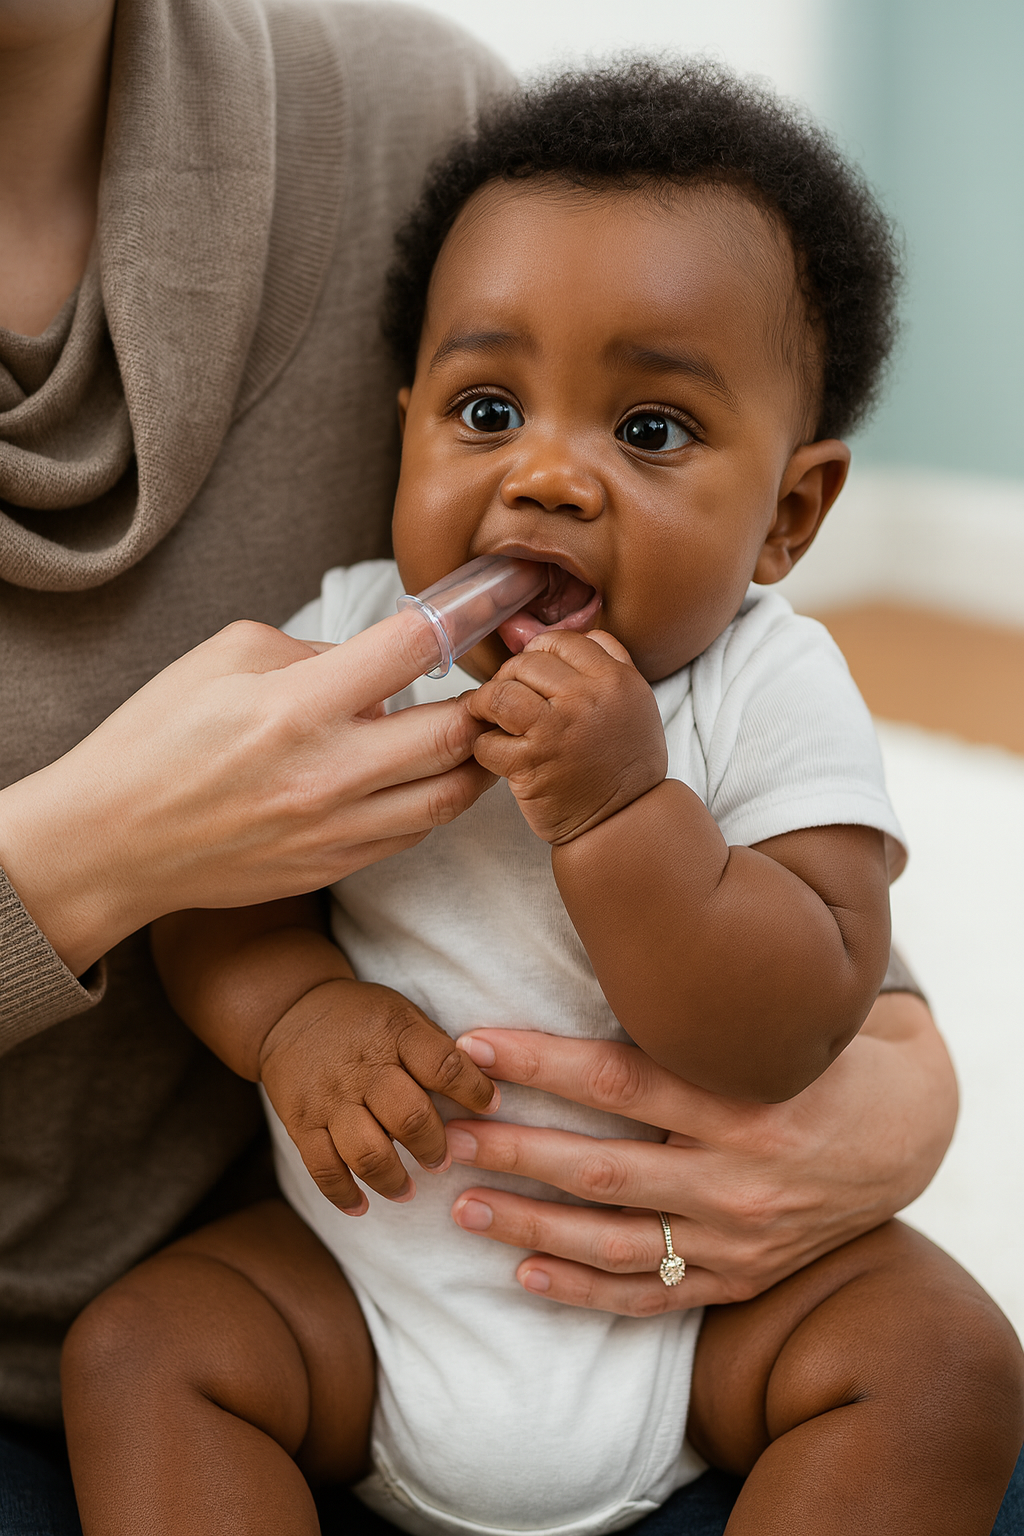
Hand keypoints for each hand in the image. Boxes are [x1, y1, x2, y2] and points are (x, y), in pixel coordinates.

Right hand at [0, 610, 493, 975]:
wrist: (109, 843)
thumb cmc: (156, 739)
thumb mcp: (222, 656)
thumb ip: (311, 650)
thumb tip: (373, 665)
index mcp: (296, 706)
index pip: (410, 650)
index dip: (461, 618)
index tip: (484, 607)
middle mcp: (327, 773)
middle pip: (455, 736)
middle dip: (485, 704)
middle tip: (493, 685)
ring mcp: (335, 829)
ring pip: (449, 796)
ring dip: (473, 760)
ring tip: (474, 734)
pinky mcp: (333, 866)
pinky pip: (412, 832)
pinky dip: (431, 799)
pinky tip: (420, 776)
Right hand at [260, 978, 499, 1213]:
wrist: (290, 1010)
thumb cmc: (362, 1019)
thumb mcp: (403, 1014)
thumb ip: (436, 1049)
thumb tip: (484, 1088)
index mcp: (395, 1033)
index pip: (444, 1066)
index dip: (475, 1091)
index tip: (492, 1107)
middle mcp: (362, 1068)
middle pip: (410, 1117)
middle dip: (434, 1148)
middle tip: (442, 1160)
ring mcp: (329, 1098)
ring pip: (368, 1152)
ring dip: (393, 1179)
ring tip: (407, 1189)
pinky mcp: (300, 1122)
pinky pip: (323, 1168)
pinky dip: (343, 1194)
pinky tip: (362, 1205)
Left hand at [445, 993, 955, 1312]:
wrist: (899, 1136)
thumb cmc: (808, 1064)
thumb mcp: (757, 1032)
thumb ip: (682, 1026)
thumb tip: (585, 982)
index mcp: (739, 1099)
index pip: (619, 1078)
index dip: (539, 1061)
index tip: (471, 1046)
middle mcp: (736, 1175)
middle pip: (602, 1167)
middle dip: (514, 1150)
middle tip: (447, 1135)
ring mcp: (738, 1238)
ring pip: (613, 1241)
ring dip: (529, 1226)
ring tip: (462, 1206)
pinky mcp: (740, 1279)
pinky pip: (651, 1296)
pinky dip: (583, 1290)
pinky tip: (524, 1274)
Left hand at [466, 630, 665, 843]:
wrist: (625, 821)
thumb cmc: (625, 763)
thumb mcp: (634, 701)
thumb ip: (604, 660)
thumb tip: (552, 635)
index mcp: (616, 679)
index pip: (562, 640)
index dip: (540, 655)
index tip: (534, 676)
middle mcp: (588, 699)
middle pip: (527, 663)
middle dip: (511, 679)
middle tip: (512, 702)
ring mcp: (557, 730)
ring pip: (500, 693)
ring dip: (489, 706)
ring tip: (495, 720)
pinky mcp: (531, 764)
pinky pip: (488, 740)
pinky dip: (487, 748)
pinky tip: (501, 755)